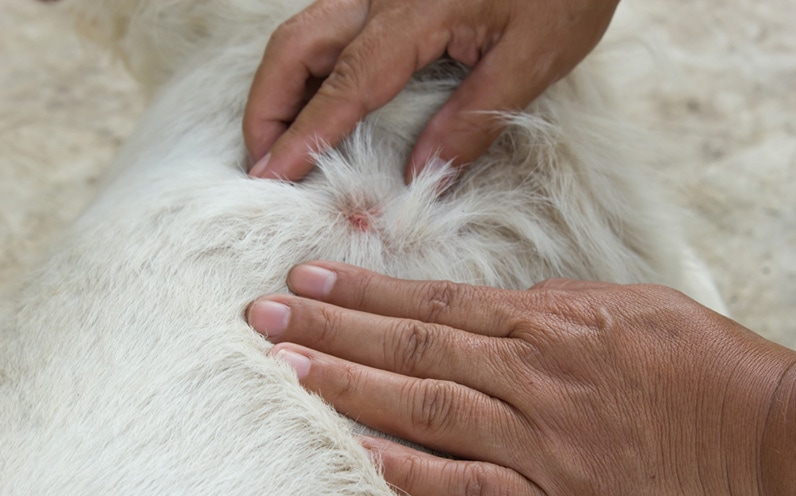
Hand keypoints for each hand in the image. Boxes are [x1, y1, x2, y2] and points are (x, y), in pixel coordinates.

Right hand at [244, 0, 619, 181]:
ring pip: (304, 31)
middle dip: (266, 106)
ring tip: (276, 139)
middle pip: (296, 46)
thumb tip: (423, 174)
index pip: (344, 86)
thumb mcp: (532, 59)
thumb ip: (473, 118)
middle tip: (260, 161)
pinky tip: (313, 99)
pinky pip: (328, 25)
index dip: (303, 135)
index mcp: (416, 13)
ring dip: (280, 85)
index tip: (270, 176)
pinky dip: (307, 68)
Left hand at [247, 262, 795, 495]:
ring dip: (350, 389)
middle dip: (333, 329)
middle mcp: (533, 379)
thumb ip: (556, 305)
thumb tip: (499, 303)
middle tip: (268, 316)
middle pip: (412, 349)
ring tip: (288, 369)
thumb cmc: (708, 370)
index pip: (435, 302)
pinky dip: (412, 472)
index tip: (311, 277)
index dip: (367, 290)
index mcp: (552, 326)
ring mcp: (540, 446)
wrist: (771, 449)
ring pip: (425, 410)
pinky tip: (359, 452)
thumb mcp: (634, 308)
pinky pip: (469, 489)